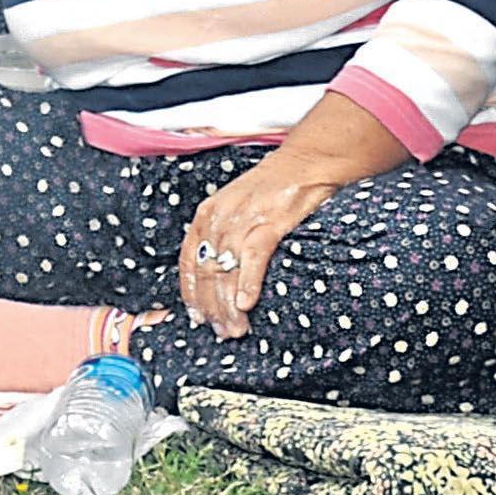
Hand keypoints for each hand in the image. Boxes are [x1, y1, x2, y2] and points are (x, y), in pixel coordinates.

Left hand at [174, 153, 342, 339]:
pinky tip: (246, 304)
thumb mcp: (236, 207)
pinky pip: (253, 257)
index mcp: (207, 215)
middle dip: (211, 306)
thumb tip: (218, 273)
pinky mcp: (271, 221)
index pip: (189, 261)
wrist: (306, 161)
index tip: (196, 318)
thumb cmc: (272, 188)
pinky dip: (248, 282)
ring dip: (228, 304)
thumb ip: (223, 235)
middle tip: (221, 332)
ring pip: (226, 269)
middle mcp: (219, 218)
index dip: (190, 292)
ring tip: (235, 328)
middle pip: (206, 270)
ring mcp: (244, 219)